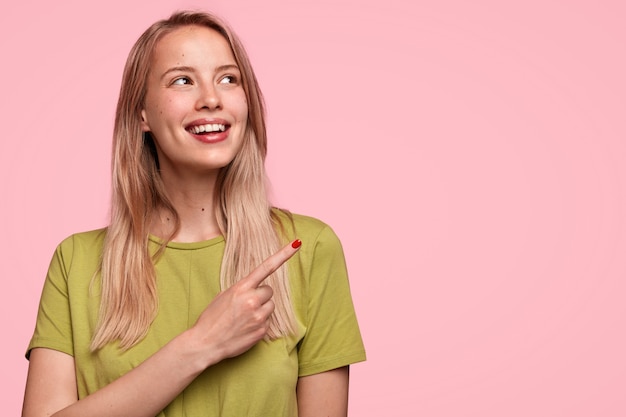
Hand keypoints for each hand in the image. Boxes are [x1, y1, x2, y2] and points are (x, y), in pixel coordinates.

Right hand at [190, 239, 301, 362]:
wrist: (205, 343)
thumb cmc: (212, 318)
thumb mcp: (223, 296)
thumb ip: (242, 289)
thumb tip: (256, 289)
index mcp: (241, 288)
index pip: (267, 267)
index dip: (284, 254)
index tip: (297, 243)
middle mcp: (252, 300)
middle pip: (269, 290)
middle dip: (260, 296)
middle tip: (246, 304)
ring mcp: (258, 316)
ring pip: (270, 306)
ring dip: (261, 309)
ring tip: (244, 317)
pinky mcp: (262, 331)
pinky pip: (267, 321)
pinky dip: (259, 323)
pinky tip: (245, 328)